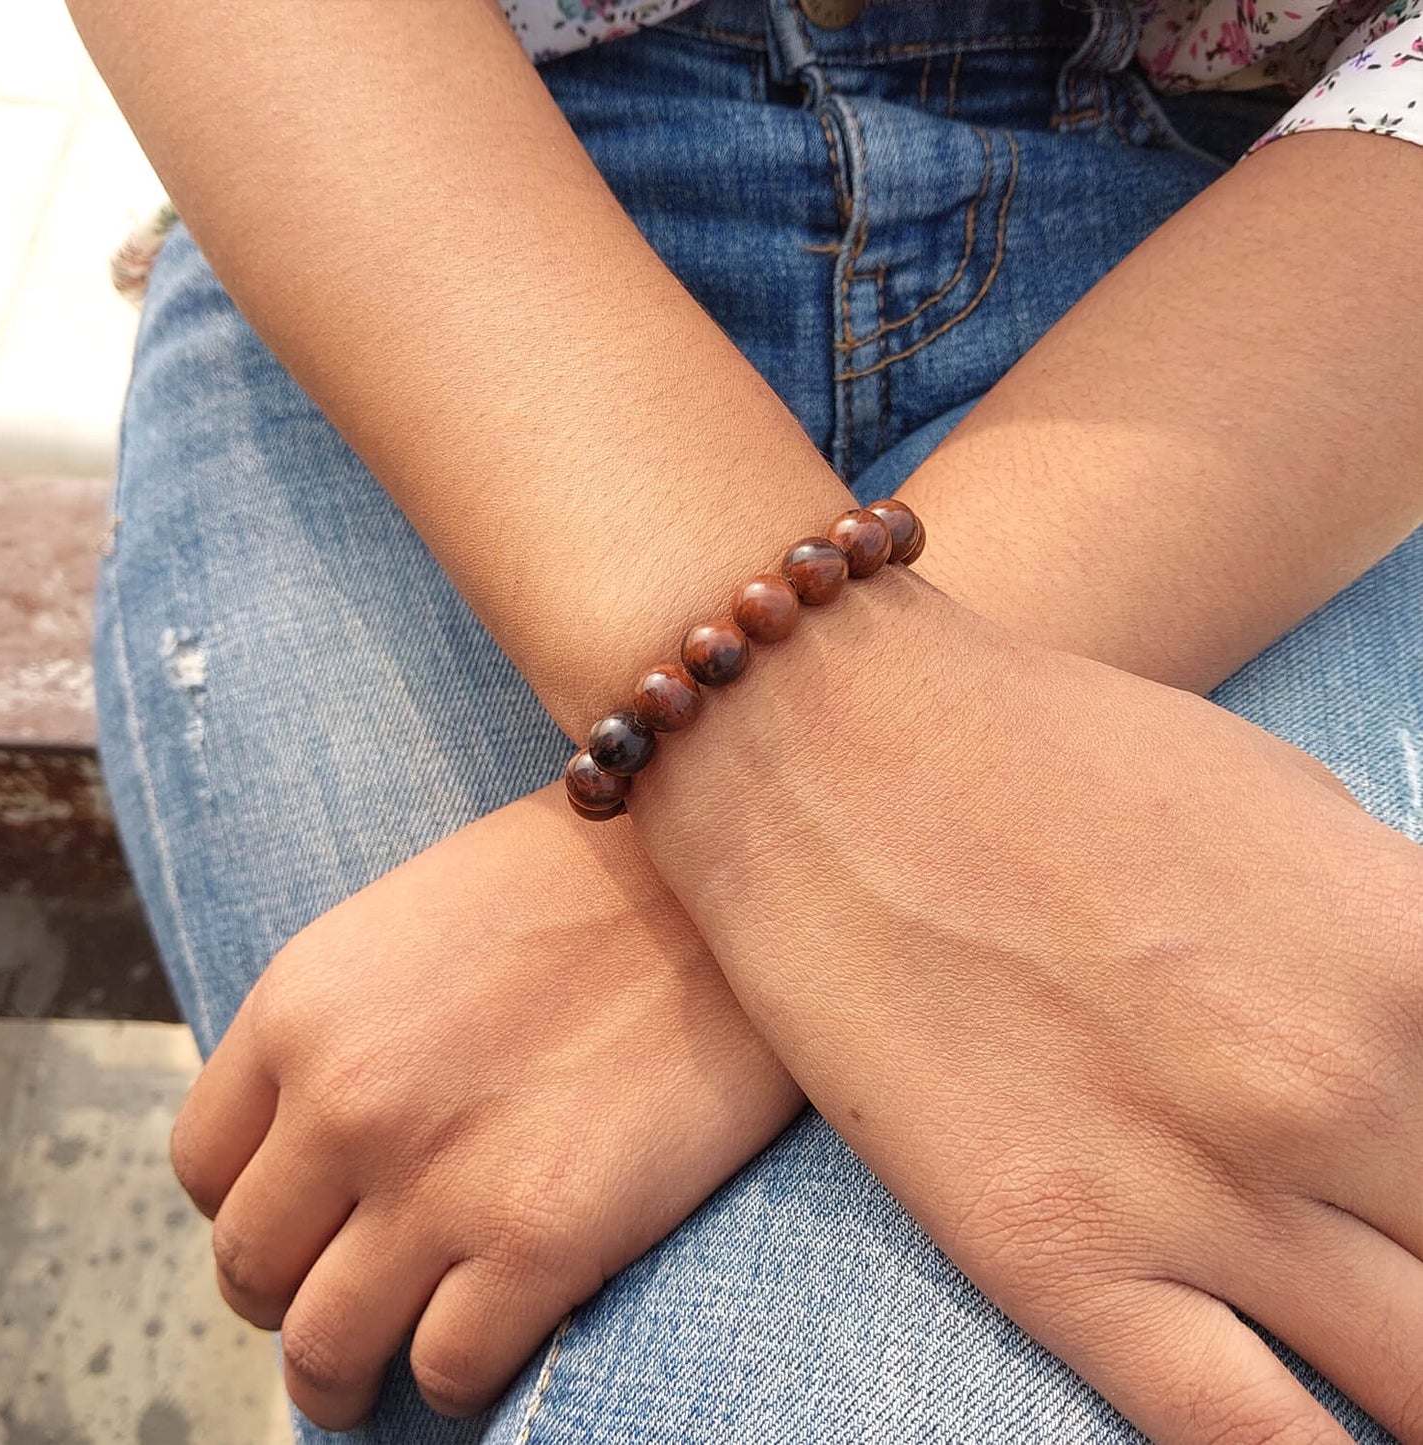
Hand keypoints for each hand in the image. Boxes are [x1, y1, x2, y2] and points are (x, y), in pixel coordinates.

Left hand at [168, 786, 799, 1428]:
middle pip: (252, 1269)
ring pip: (326, 1352)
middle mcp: (346, 1098)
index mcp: (303, 1004)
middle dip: (292, 1297)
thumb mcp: (416, 917)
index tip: (307, 1220)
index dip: (252, 1207)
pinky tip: (497, 1332)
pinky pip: (448, 1372)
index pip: (204, 1166)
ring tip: (389, 1367)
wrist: (725, 875)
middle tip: (348, 1296)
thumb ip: (346, 1026)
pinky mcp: (544, 1239)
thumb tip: (322, 1138)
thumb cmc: (587, 882)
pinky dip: (459, 1375)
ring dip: (349, 1375)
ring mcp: (438, 1176)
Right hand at [628, 566, 1422, 1444]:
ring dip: (1414, 1393)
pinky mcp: (1055, 1255)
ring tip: (1382, 1364)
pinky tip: (1321, 1434)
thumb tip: (1420, 1064)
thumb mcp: (1293, 811)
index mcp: (1412, 959)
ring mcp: (1195, 1187)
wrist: (830, 746)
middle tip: (1400, 1255)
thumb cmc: (1051, 752)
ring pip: (1414, 1399)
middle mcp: (1334, 1090)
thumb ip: (1402, 966)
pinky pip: (1250, 1444)